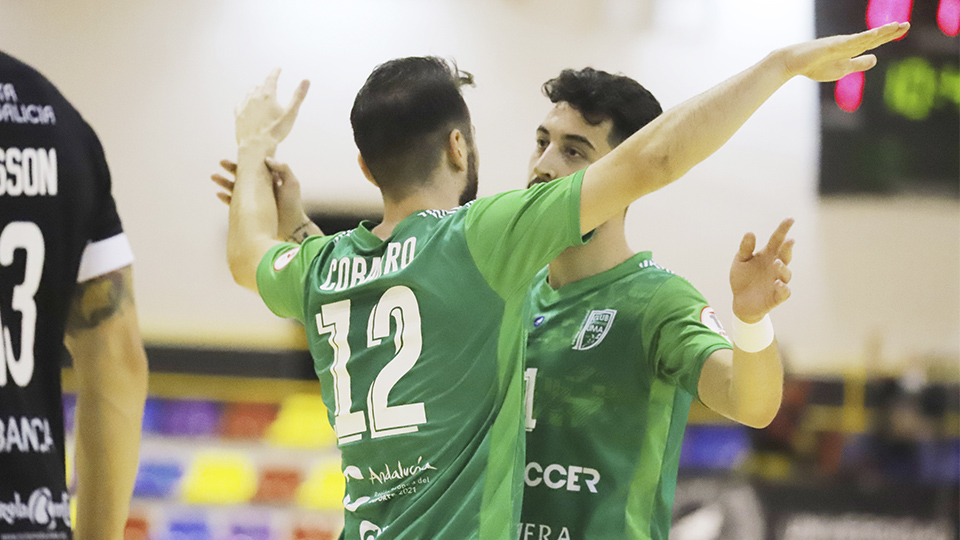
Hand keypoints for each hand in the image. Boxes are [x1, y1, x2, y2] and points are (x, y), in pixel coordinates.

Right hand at [212, 158, 310, 240]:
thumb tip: (267, 159)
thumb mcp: (292, 183)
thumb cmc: (293, 203)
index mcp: (267, 179)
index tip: (237, 153)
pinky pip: (233, 203)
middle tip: (221, 162)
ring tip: (214, 176)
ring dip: (223, 182)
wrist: (292, 226)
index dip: (245, 161)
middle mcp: (258, 188)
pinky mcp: (247, 210)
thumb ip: (283, 168)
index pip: (254, 167)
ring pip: (234, 188)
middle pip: (241, 175)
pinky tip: (218, 193)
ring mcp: (252, 200)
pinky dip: (225, 198)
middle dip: (230, 168)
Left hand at [235, 68, 309, 145]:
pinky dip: (244, 101)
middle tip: (271, 84)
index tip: (277, 69)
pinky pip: (240, 103)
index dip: (275, 73)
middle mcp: (254, 98)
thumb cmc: (275, 131)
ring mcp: (245, 106)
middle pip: (260, 86)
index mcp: (268, 95)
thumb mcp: (291, 113)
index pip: (271, 79)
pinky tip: (245, 103)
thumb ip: (298, 96)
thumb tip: (306, 81)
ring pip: (250, 93)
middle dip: (267, 84)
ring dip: (255, 91)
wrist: (256, 145)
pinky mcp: (239, 115)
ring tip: (259, 92)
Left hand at [730, 218, 794, 322]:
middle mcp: (776, 266)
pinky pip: (784, 292)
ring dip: (783, 268)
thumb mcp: (740, 261)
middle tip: (788, 240)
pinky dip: (782, 287)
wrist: (741, 302)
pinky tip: (777, 283)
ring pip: (786, 273)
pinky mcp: (777, 296)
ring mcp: (778, 280)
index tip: (790, 219)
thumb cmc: (742, 278)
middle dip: (788, 248)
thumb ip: (745, 248)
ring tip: (776, 263)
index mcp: (767, 255)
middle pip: (785, 255)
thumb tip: (750, 232)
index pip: (777, 240)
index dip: (784, 229)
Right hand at [780, 21, 908, 81]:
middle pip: (873, 36)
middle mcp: (849, 43)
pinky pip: (853, 41)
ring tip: (897, 25)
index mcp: (851, 49)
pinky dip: (865, 37)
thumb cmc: (815, 66)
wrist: (794, 62)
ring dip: (882, 31)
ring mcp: (842, 43)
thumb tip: (875, 58)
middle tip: (906, 24)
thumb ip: (859, 64)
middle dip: (890, 31)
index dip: (888, 35)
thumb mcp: (842, 69)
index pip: (874, 41)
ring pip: (866, 37)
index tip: (903, 28)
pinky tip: (876, 33)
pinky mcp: (834, 45)